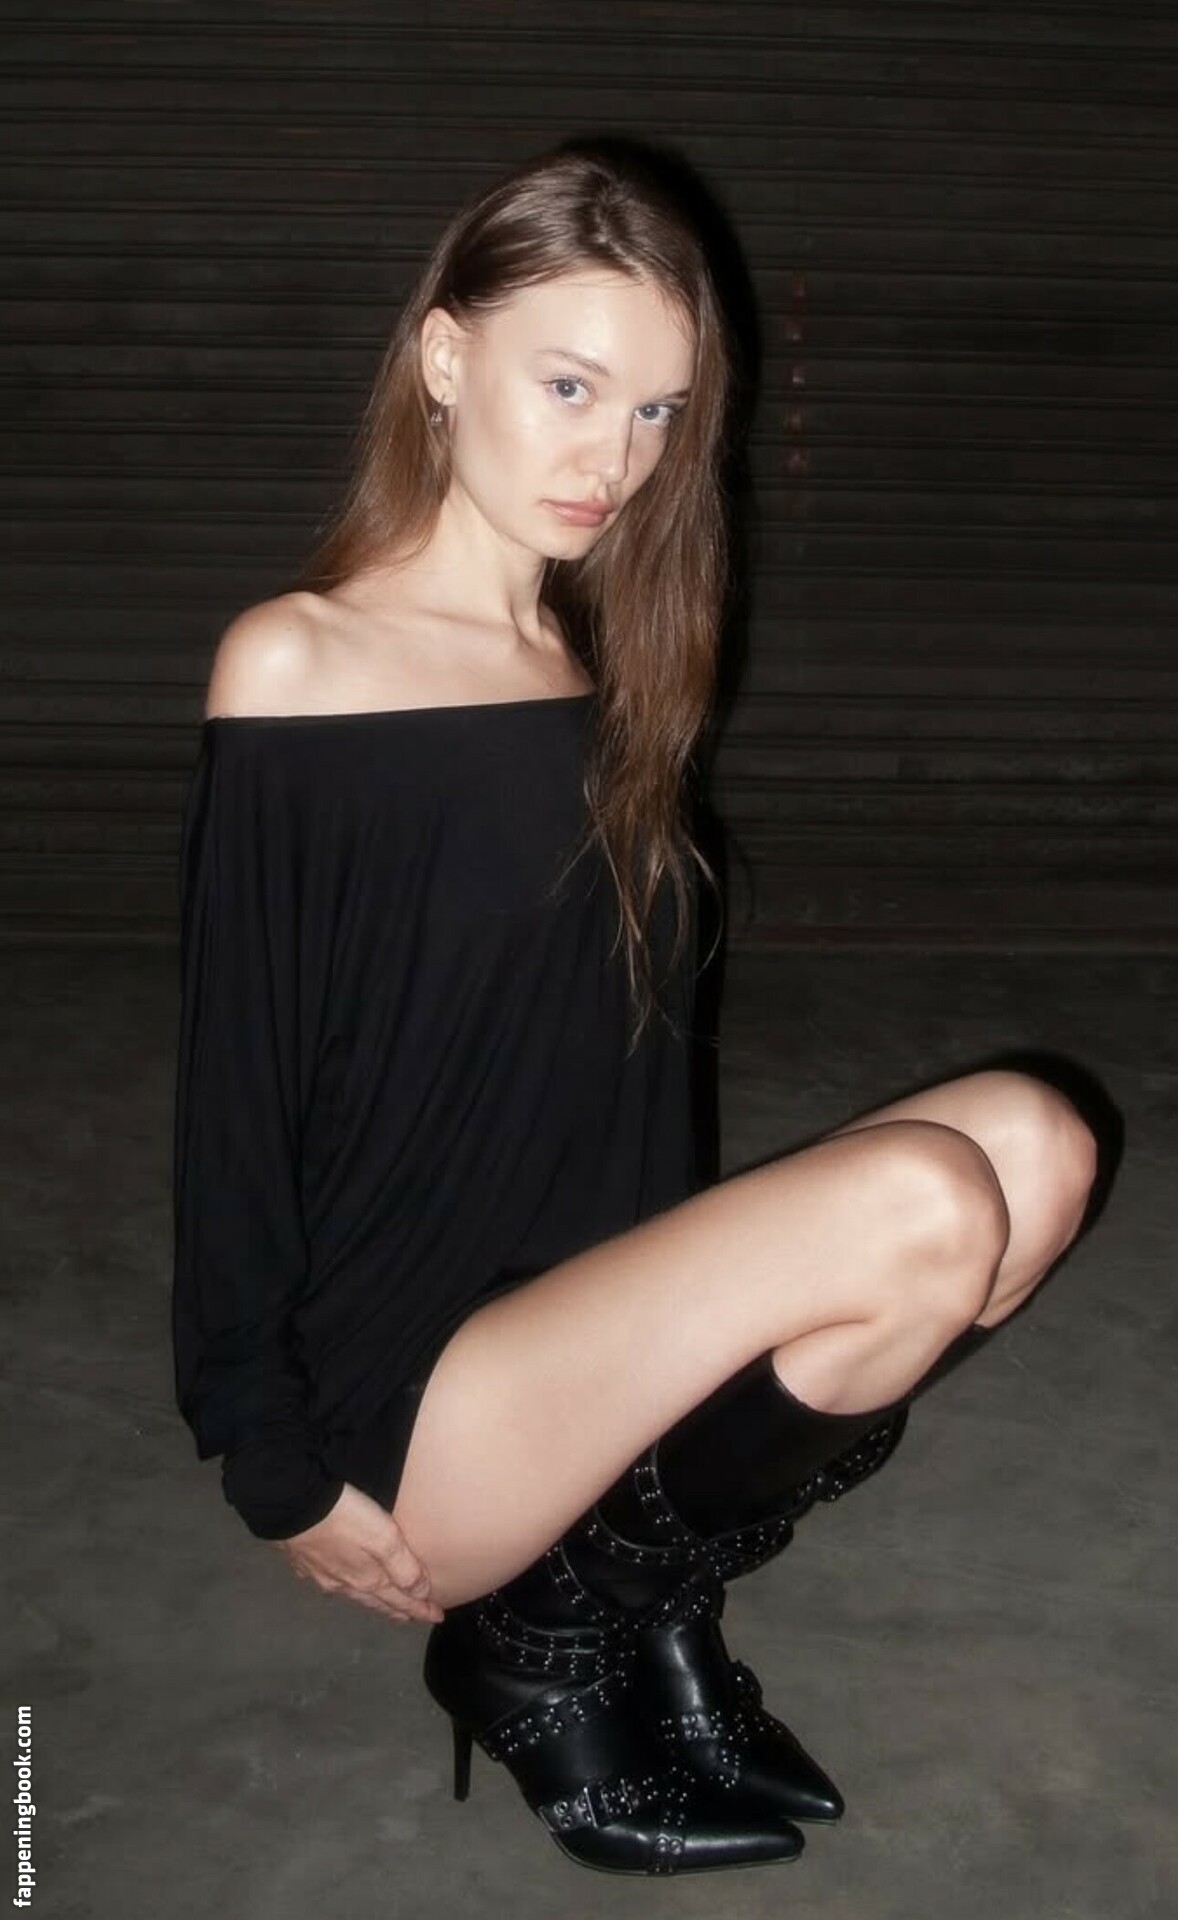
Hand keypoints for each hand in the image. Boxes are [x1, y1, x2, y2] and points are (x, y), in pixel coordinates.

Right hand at [276, 1482, 442, 1623]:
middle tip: (413, 1616)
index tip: (437, 1617)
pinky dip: (343, 1585)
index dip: (419, 1609)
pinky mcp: (303, 1561)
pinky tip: (340, 1581)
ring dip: (372, 1599)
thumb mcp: (382, 1538)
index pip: (400, 1600)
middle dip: (397, 1609)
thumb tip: (421, 1593)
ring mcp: (321, 1575)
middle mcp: (344, 1584)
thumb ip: (403, 1566)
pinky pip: (329, 1581)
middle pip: (376, 1601)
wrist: (291, 1506)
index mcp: (366, 1579)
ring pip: (353, 1593)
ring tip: (384, 1603)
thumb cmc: (343, 1518)